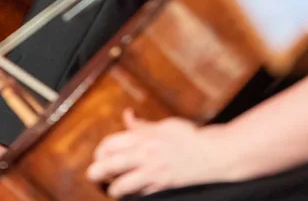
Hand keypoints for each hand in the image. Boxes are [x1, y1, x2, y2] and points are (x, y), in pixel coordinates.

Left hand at [86, 110, 231, 196]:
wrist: (214, 154)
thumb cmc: (190, 137)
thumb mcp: (165, 125)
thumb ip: (142, 125)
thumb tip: (127, 115)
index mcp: (144, 137)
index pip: (110, 144)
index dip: (100, 151)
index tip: (100, 155)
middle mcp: (146, 155)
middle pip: (110, 165)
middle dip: (96, 172)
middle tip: (93, 175)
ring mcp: (154, 173)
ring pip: (123, 184)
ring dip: (113, 187)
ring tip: (111, 188)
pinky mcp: (163, 187)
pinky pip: (141, 195)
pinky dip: (133, 196)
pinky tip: (131, 194)